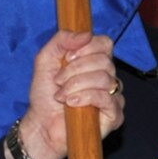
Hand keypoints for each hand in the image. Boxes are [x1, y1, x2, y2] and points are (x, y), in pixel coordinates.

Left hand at [16, 30, 123, 158]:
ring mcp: (113, 96)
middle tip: (59, 81)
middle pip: (104, 60)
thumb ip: (61, 40)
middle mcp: (108, 77)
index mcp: (95, 62)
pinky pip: (106, 98)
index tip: (67, 58)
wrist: (42, 124)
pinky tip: (71, 104)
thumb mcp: (45, 60)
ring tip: (62, 96)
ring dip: (76, 85)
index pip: (105, 43)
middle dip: (75, 70)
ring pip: (105, 78)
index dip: (86, 48)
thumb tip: (86, 34)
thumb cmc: (45, 95)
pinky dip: (85, 97)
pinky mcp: (115, 115)